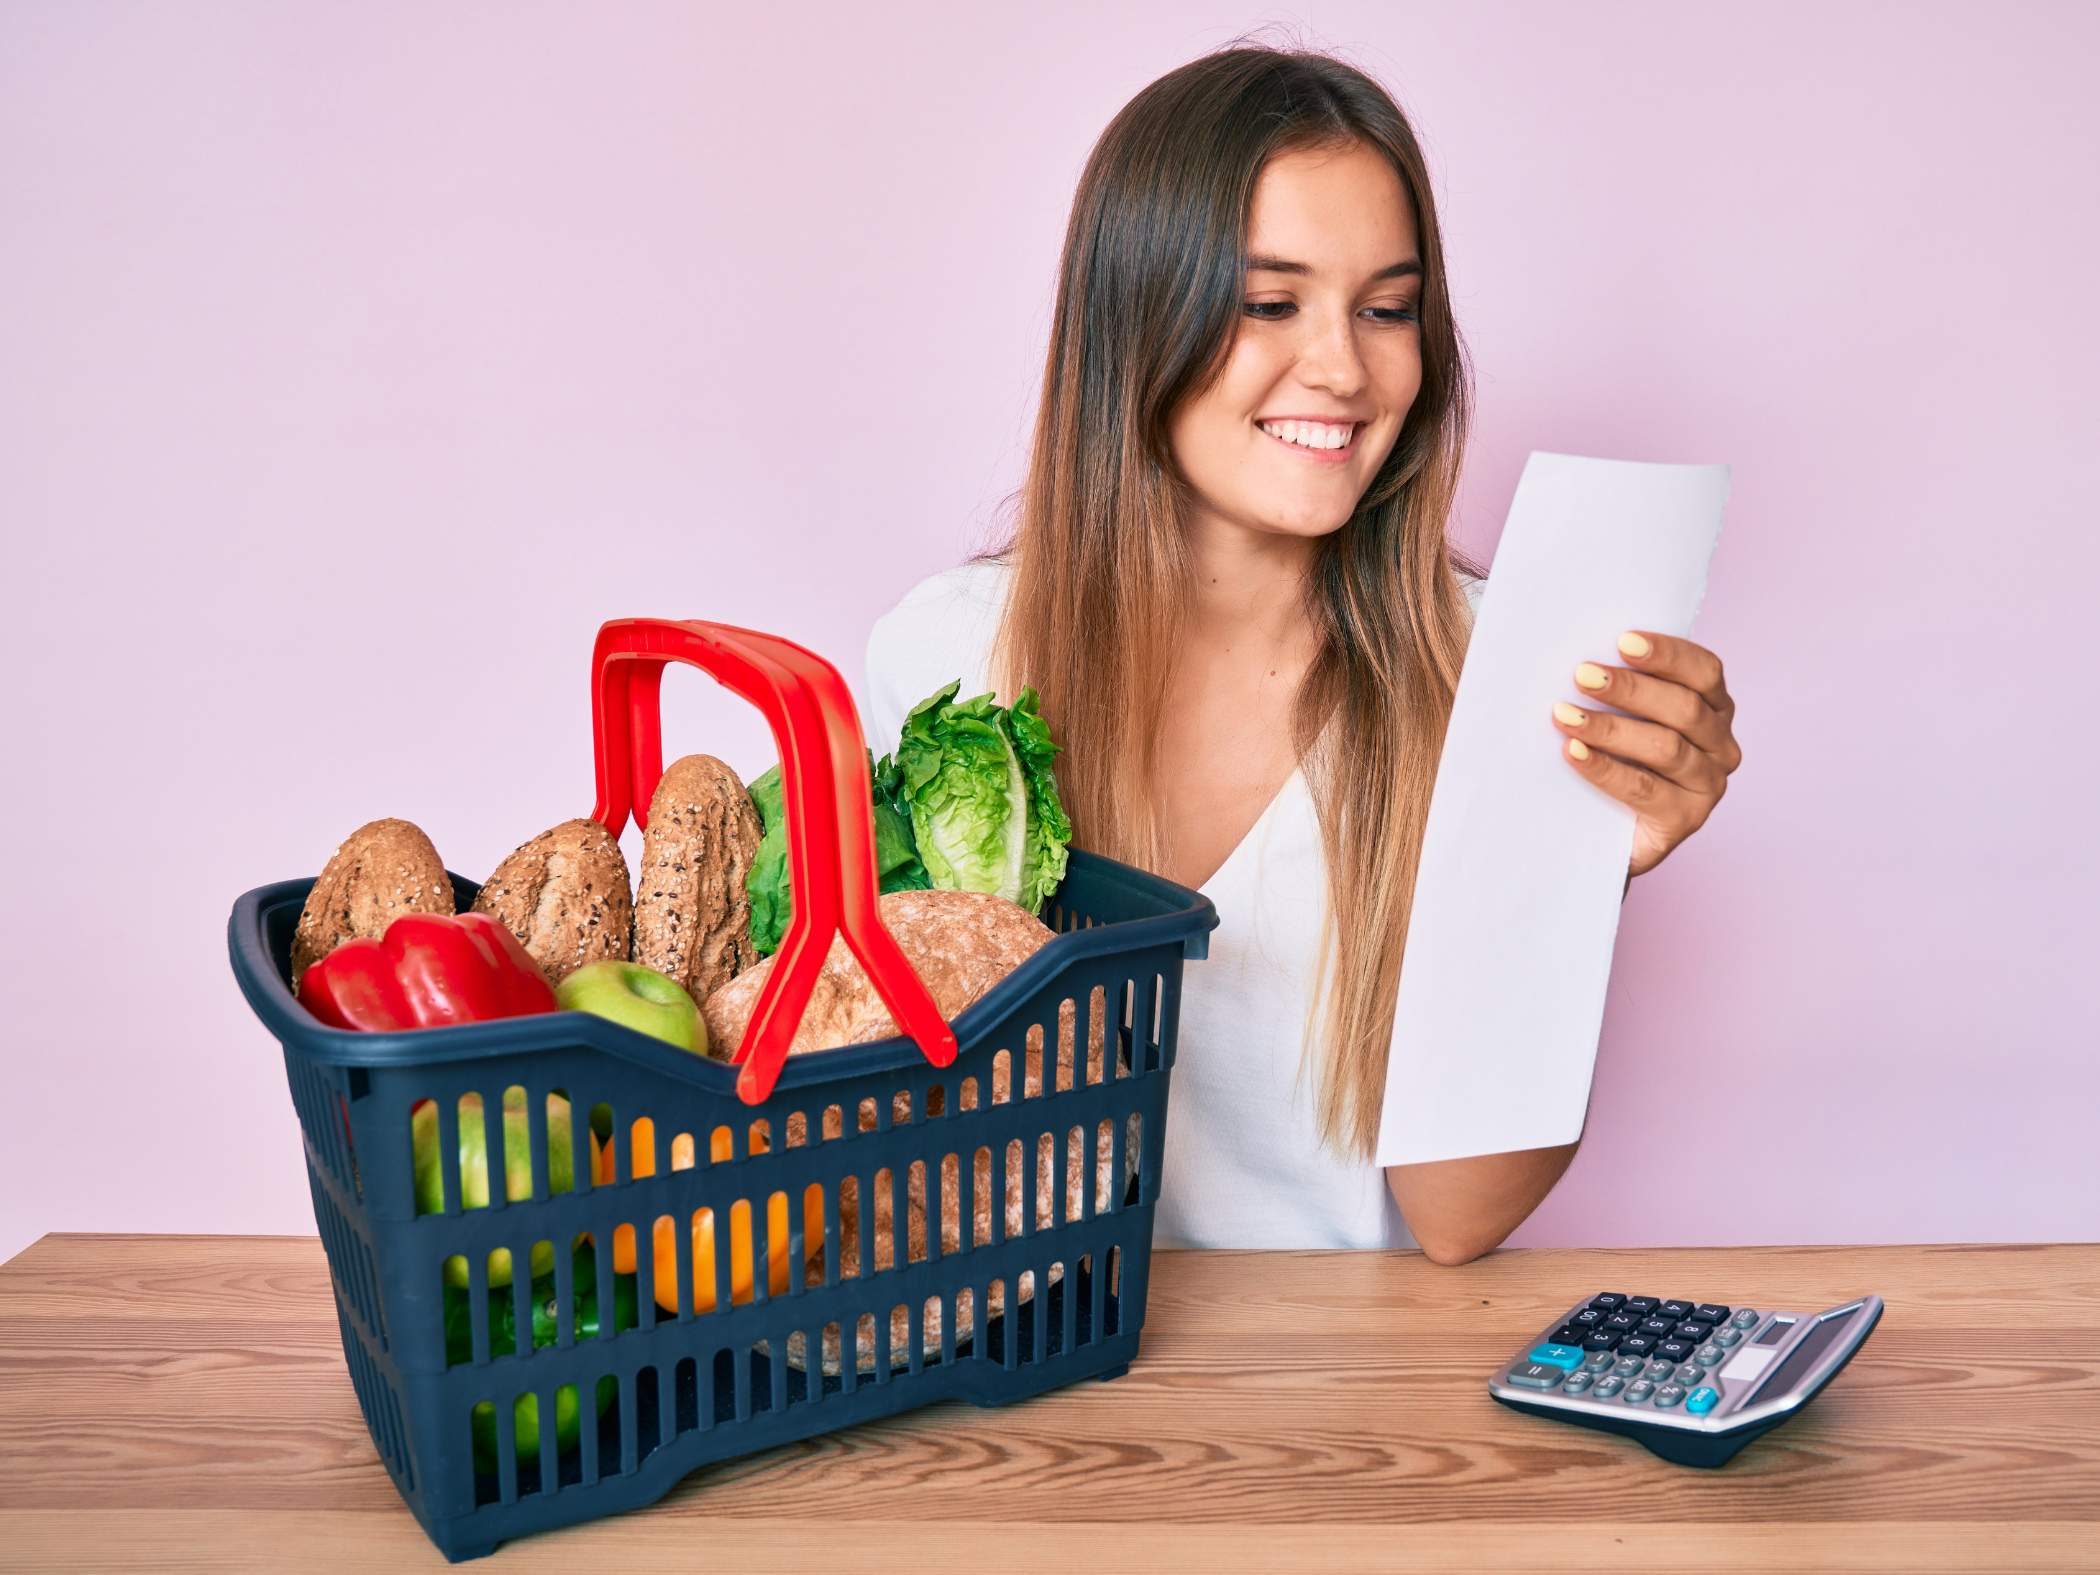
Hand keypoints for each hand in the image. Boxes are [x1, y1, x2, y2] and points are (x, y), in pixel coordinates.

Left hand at [1550, 630, 1740, 880]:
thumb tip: (1585, 660)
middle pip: (1683, 708)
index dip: (1667, 654)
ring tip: (1565, 715)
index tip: (1623, 640)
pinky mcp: (1685, 818)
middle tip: (1582, 675)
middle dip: (1630, 688)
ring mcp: (1708, 784)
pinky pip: (1644, 788)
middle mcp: (1721, 745)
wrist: (1606, 831)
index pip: (1704, 671)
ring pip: (1665, 747)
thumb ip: (1621, 689)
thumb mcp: (1625, 716)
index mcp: (1714, 708)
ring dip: (1610, 728)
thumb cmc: (1615, 757)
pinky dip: (1604, 768)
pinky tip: (1573, 752)